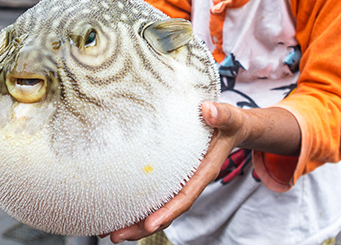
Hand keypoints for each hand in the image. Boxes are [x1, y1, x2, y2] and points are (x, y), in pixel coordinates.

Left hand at [105, 101, 247, 242]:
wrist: (231, 130)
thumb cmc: (229, 124)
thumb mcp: (229, 118)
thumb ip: (221, 115)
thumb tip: (208, 109)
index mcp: (204, 171)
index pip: (185, 196)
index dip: (168, 211)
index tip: (150, 224)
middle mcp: (190, 181)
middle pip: (167, 210)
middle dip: (142, 227)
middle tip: (117, 235)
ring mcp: (179, 181)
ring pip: (158, 207)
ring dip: (134, 222)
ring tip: (109, 232)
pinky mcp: (171, 177)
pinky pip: (154, 195)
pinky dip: (136, 206)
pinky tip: (115, 211)